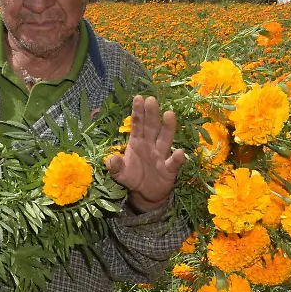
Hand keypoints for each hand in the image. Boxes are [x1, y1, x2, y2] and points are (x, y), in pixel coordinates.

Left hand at [104, 95, 185, 211]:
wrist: (146, 193)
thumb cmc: (133, 177)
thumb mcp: (120, 174)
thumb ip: (115, 167)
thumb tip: (110, 160)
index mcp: (137, 142)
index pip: (137, 125)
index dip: (138, 112)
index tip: (139, 98)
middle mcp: (150, 145)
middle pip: (152, 127)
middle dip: (151, 114)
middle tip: (152, 99)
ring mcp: (161, 155)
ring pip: (165, 139)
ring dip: (168, 128)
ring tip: (169, 114)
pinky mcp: (169, 169)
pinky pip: (173, 163)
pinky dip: (177, 158)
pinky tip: (180, 153)